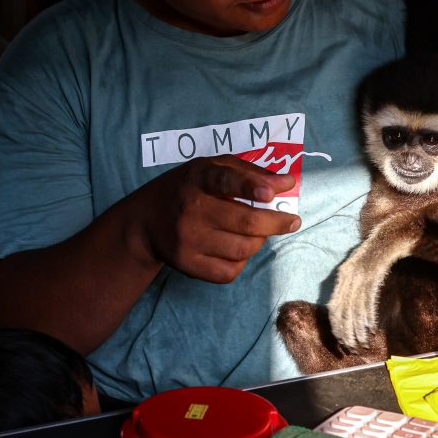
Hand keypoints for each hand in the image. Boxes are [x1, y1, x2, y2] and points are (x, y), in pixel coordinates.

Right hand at [127, 154, 299, 283]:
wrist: (145, 221)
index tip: (272, 192)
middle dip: (277, 223)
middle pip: (247, 223)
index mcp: (199, 178)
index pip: (226, 180)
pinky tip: (236, 249)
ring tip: (255, 233)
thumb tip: (287, 183)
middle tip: (292, 221)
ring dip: (259, 242)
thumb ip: (248, 171)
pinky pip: (229, 271)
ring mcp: (188, 239)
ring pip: (244, 249)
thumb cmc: (189, 188)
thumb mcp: (211, 167)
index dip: (250, 186)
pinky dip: (241, 261)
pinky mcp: (187, 263)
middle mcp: (191, 209)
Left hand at [326, 251, 380, 350]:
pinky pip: (369, 299)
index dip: (336, 326)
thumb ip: (351, 287)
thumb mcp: (358, 271)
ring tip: (363, 343)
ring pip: (356, 307)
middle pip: (344, 310)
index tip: (341, 342)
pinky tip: (372, 328)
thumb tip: (349, 311)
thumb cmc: (375, 256)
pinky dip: (369, 316)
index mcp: (342, 276)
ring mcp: (360, 274)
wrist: (389, 237)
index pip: (333, 307)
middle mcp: (348, 275)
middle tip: (352, 349)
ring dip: (358, 328)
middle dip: (347, 332)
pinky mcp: (374, 273)